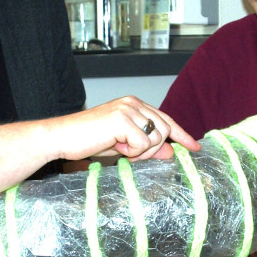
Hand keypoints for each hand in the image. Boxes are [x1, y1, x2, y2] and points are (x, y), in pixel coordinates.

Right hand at [56, 97, 199, 162]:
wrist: (62, 138)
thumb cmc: (88, 141)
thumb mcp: (123, 145)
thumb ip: (147, 146)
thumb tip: (171, 152)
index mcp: (134, 104)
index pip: (165, 119)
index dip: (181, 134)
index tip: (195, 147)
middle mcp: (133, 103)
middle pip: (163, 131)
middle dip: (151, 149)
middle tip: (128, 154)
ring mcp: (128, 109)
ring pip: (155, 138)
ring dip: (140, 152)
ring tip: (118, 148)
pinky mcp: (122, 119)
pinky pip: (142, 144)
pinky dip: (131, 152)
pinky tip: (114, 147)